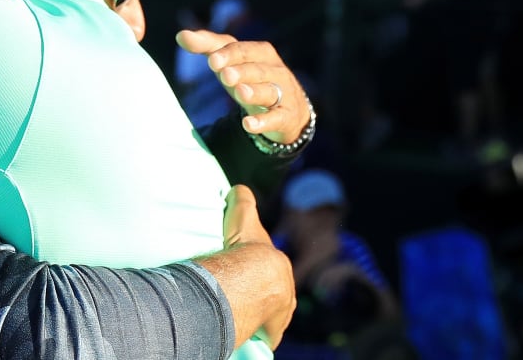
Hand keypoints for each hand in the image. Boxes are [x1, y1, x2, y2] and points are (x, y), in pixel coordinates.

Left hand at [176, 30, 308, 142]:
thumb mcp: (231, 61)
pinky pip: (276, 119)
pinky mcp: (285, 117)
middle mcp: (275, 71)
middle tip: (225, 75)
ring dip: (254, 92)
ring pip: (269, 91)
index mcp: (262, 53)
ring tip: (240, 93)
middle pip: (258, 70)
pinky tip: (248, 124)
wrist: (287, 110)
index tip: (212, 61)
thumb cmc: (251, 78)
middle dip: (242, 71)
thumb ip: (208, 46)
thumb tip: (180, 35)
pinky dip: (263, 122)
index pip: (245, 50)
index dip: (229, 55)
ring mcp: (283, 94)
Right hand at [196, 186, 294, 349]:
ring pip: (272, 316)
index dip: (259, 272)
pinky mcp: (273, 330)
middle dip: (263, 297)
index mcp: (280, 267)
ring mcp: (281, 312)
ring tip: (243, 315)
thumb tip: (237, 188)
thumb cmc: (247, 246)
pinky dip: (260, 334)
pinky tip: (250, 334)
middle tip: (242, 297)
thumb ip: (242, 200)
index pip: (272, 270)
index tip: (246, 275)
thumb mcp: (243, 215)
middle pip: (274, 295)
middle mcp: (286, 291)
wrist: (252, 277)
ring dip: (262, 316)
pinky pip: (266, 334)